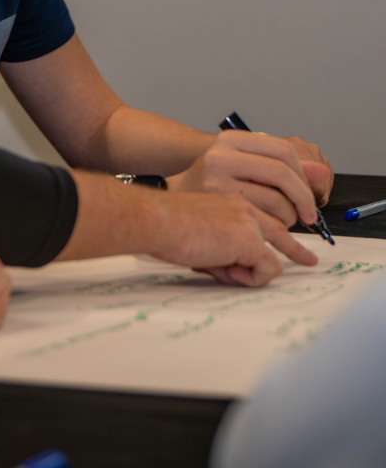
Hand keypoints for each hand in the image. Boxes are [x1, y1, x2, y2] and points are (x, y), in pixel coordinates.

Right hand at [149, 189, 318, 286]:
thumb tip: (238, 260)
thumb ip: (225, 227)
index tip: (299, 232)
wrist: (156, 219)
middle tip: (310, 261)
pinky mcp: (250, 240)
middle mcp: (246, 200)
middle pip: (285, 222)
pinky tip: (226, 273)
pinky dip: (252, 278)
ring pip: (280, 247)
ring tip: (230, 272)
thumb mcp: (202, 215)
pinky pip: (268, 270)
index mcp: (232, 188)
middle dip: (297, 247)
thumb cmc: (166, 220)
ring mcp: (250, 219)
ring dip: (258, 267)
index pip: (272, 200)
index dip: (289, 218)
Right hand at [168, 130, 331, 227]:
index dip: (301, 174)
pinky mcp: (228, 215)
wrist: (157, 215)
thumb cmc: (197, 195)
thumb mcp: (232, 169)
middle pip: (284, 174)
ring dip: (289, 221)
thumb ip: (273, 168)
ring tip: (280, 228)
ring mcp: (223, 185)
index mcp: (227, 142)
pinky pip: (272, 229)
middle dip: (303, 199)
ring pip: (280, 205)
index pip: (282, 149)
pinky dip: (286, 242)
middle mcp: (222, 157)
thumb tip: (322, 172)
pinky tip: (291, 247)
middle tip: (307, 216)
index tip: (305, 193)